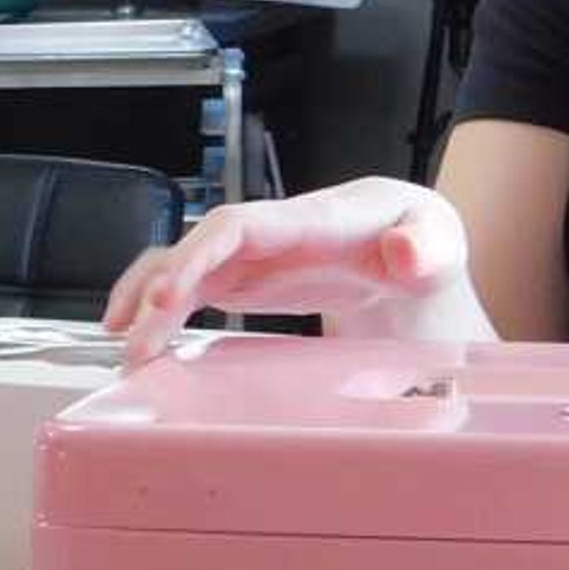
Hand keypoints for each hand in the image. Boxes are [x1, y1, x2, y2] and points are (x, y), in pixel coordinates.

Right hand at [102, 178, 479, 359]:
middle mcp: (272, 232)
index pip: (237, 226)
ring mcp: (256, 256)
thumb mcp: (441, 243)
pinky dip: (161, 312)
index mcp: (314, 219)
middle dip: (158, 288)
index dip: (195, 256)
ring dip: (148, 301)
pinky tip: (140, 342)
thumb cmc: (426, 243)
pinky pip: (194, 289)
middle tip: (134, 338)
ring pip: (185, 267)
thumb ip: (426, 246)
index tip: (165, 295)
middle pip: (198, 248)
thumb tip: (403, 253)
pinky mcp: (249, 281)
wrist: (418, 256)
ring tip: (127, 350)